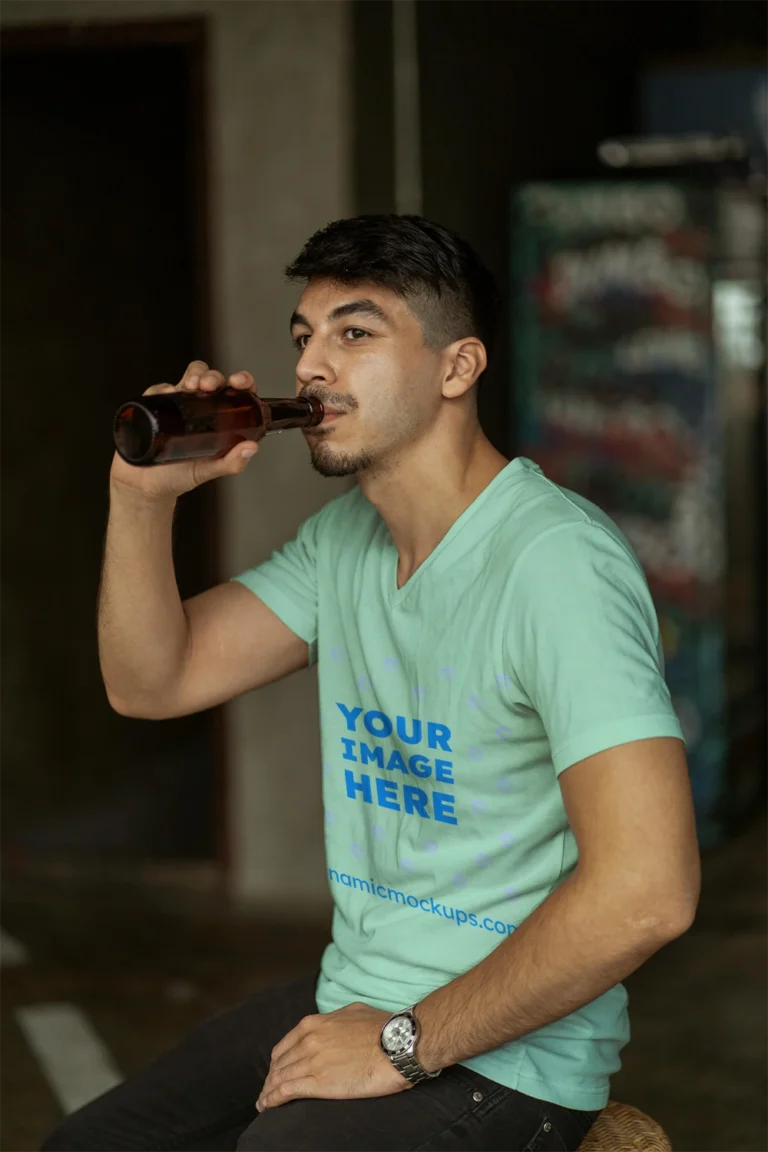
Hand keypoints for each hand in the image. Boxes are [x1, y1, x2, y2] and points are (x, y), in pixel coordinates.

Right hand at [110, 360, 259, 501]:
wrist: (145, 485)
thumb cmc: (178, 476)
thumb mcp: (208, 471)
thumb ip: (231, 463)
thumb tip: (251, 448)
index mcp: (218, 419)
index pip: (235, 393)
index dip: (241, 381)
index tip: (239, 382)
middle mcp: (200, 408)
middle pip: (211, 379)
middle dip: (212, 376)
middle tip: (210, 387)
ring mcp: (178, 405)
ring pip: (189, 377)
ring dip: (193, 375)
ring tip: (192, 386)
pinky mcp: (155, 406)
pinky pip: (159, 389)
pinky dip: (163, 388)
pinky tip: (167, 394)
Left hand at [256, 1003, 408, 1111]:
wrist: (397, 1043)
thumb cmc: (382, 1027)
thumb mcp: (353, 1012)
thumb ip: (335, 1020)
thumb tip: (332, 1025)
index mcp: (315, 1023)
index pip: (286, 1045)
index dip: (279, 1061)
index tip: (277, 1071)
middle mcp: (308, 1040)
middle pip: (280, 1063)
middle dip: (271, 1078)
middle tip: (268, 1090)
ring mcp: (312, 1061)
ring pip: (280, 1078)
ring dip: (268, 1091)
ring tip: (263, 1102)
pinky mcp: (319, 1083)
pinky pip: (286, 1091)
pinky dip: (273, 1099)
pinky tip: (267, 1106)